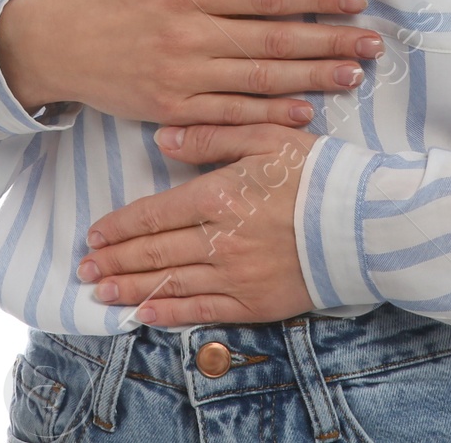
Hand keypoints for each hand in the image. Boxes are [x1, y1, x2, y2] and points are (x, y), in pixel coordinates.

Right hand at [0, 0, 381, 129]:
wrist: (43, 45)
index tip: (352, 0)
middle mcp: (190, 36)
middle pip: (274, 42)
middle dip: (329, 42)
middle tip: (373, 45)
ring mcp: (181, 78)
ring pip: (259, 82)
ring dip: (311, 80)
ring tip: (352, 75)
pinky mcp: (170, 109)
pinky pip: (229, 116)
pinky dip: (268, 117)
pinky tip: (302, 114)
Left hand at [78, 123, 320, 325]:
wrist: (364, 222)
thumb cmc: (317, 171)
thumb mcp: (267, 136)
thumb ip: (213, 134)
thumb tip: (164, 138)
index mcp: (221, 194)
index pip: (158, 212)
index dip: (122, 224)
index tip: (96, 233)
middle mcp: (221, 239)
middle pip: (156, 251)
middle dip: (116, 259)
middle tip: (86, 267)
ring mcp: (236, 275)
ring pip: (170, 284)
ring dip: (131, 288)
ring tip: (101, 291)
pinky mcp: (255, 302)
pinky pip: (201, 311)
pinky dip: (168, 314)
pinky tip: (144, 315)